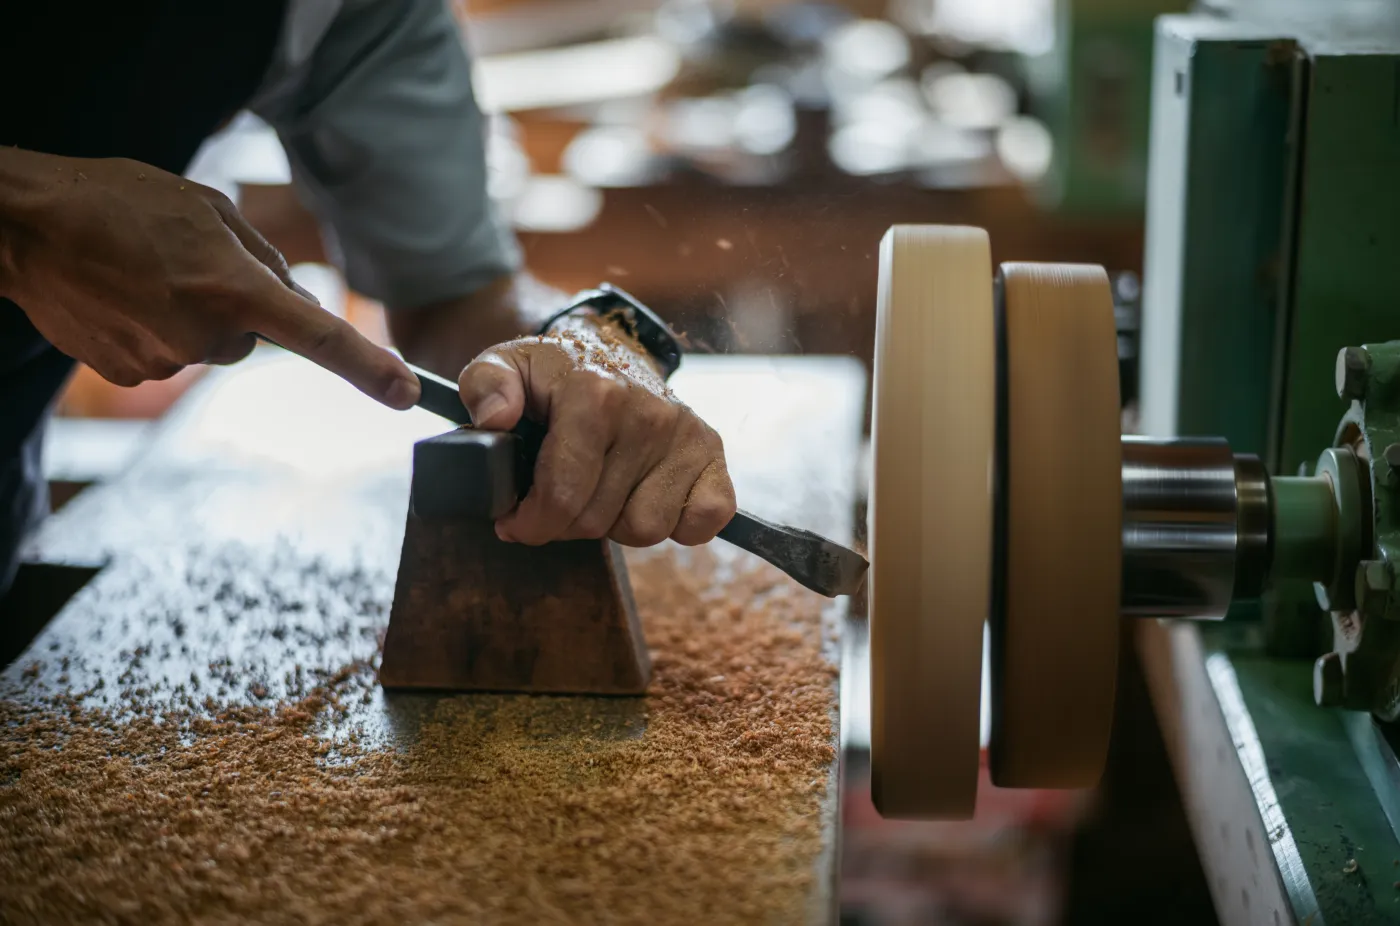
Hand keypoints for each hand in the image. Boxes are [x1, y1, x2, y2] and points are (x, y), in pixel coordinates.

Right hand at [0, 149, 419, 407]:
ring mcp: (164, 361)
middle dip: (232, 304)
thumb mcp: (208, 208)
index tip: (406, 395)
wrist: (20, 225)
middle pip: (250, 335)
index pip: (318, 336)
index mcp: (232, 288)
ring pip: (207, 345)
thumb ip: (264, 259)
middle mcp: (203, 334)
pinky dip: (154, 329)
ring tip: (143, 272)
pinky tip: (121, 295)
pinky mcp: (131, 375)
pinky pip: (168, 355)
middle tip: (183, 262)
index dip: (367, 367)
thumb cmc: (118, 201)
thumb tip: (297, 302)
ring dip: (189, 314)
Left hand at [457, 317, 736, 547]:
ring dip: (617, 523)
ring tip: (601, 491)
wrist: (613, 350)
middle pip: (598, 520)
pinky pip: (703, 521)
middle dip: (566, 523)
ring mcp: (686, 433)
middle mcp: (648, 412)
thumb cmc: (557, 372)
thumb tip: (495, 418)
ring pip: (646, 529)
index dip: (531, 523)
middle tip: (556, 500)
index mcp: (595, 393)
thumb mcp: (507, 364)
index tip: (515, 520)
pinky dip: (678, 524)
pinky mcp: (712, 452)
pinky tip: (647, 497)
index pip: (563, 496)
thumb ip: (485, 385)